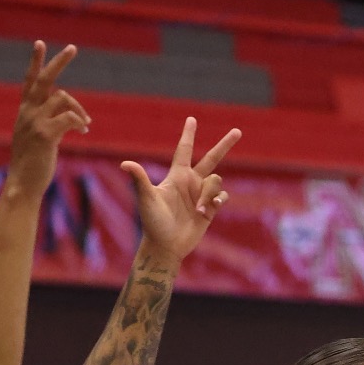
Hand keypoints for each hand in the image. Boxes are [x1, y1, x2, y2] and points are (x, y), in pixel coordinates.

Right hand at [8, 42, 90, 197]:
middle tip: (73, 47)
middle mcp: (27, 112)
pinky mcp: (46, 134)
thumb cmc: (32, 163)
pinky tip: (84, 131)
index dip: (35, 62)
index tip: (40, 43)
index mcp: (24, 111)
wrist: (23, 184)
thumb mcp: (35, 136)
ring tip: (85, 123)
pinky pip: (69, 118)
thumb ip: (46, 121)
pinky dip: (80, 121)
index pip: (29, 81)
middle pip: (44, 80)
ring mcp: (35, 122)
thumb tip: (65, 116)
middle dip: (58, 62)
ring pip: (62, 98)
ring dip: (78, 108)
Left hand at [122, 117, 240, 262]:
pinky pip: (222, 197)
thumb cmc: (153, 222)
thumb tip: (125, 164)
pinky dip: (217, 201)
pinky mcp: (211, 209)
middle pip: (212, 158)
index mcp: (177, 175)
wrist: (167, 245)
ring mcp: (202, 195)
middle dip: (225, 145)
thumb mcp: (146, 198)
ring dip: (209, 194)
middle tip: (238, 131)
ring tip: (197, 210)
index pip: (184, 150)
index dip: (188, 134)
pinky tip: (208, 210)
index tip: (192, 119)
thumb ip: (140, 179)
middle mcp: (191, 182)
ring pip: (216, 182)